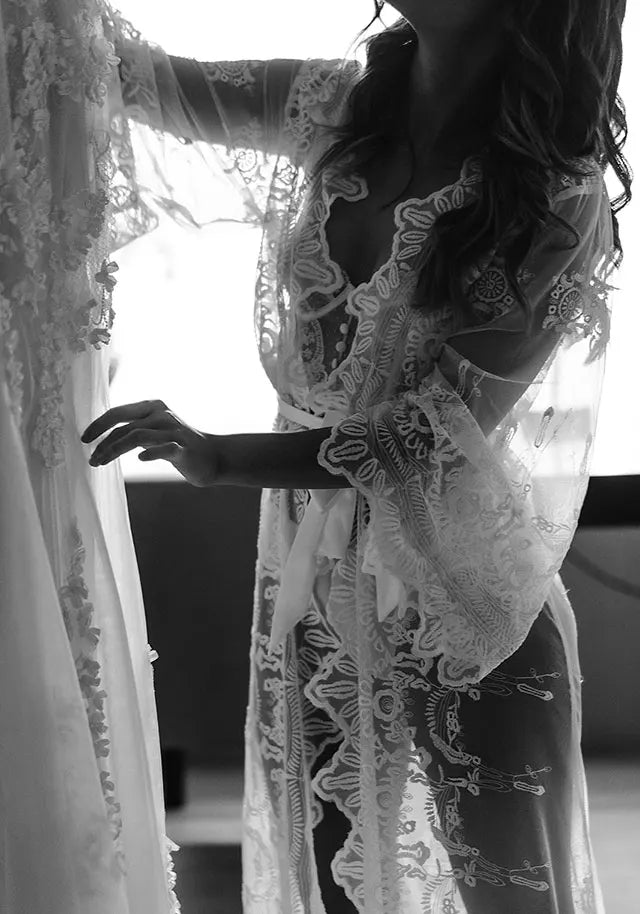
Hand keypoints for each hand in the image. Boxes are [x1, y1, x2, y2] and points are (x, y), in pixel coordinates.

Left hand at [81, 399, 219, 487]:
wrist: (213, 457)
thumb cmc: (178, 445)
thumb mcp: (154, 431)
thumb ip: (133, 428)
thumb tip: (100, 436)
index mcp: (153, 407)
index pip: (119, 412)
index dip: (99, 425)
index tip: (84, 439)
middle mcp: (162, 415)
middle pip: (125, 426)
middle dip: (103, 443)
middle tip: (91, 459)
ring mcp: (174, 431)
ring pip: (138, 436)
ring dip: (115, 450)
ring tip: (102, 463)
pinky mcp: (185, 448)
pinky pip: (165, 449)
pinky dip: (151, 453)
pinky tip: (140, 460)